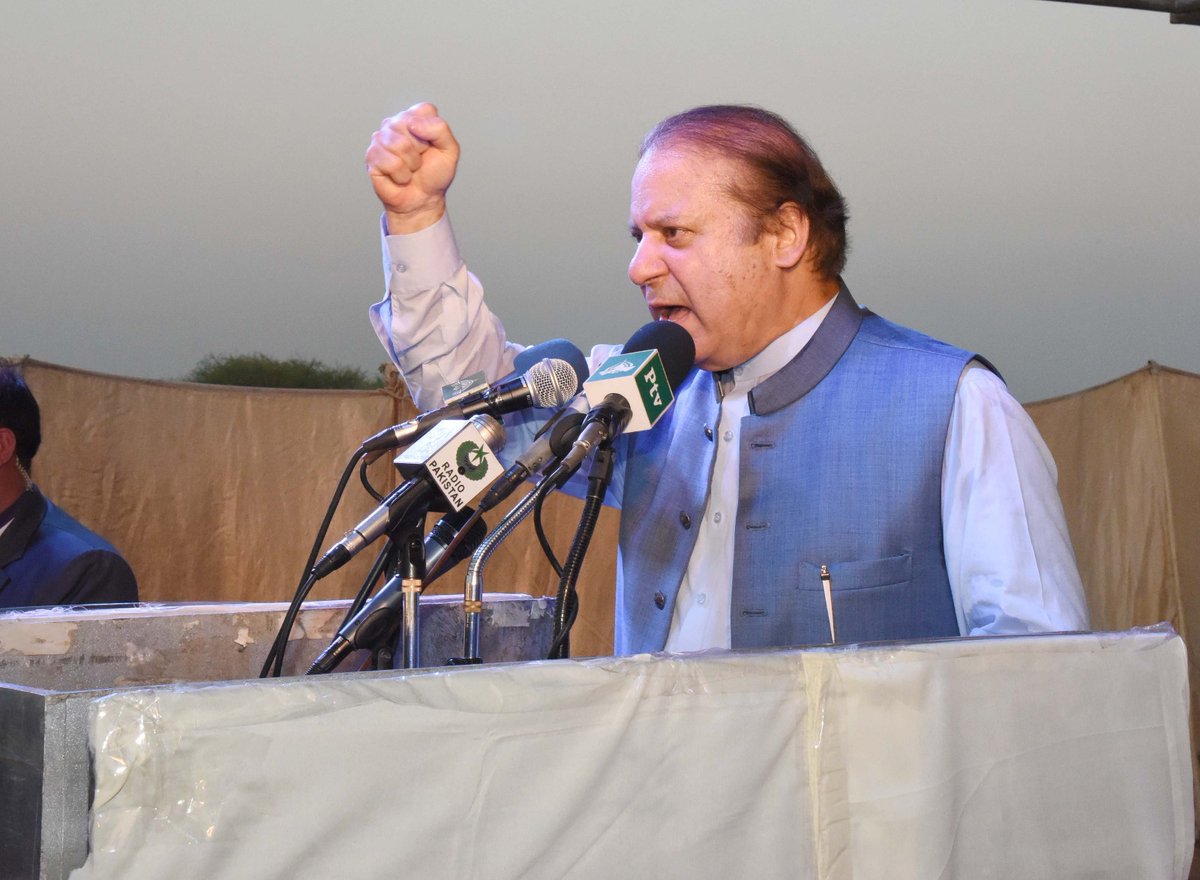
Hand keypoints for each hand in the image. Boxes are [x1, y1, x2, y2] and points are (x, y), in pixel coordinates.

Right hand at [366, 102, 460, 233]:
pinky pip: (390, 162)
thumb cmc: (434, 175)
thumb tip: (412, 124)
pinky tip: (399, 176)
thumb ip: (440, 129)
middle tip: (419, 160)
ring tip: (410, 169)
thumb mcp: (450, 151)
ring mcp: (381, 138)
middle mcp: (395, 123)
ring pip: (398, 144)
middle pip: (408, 125)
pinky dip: (401, 175)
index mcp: (415, 117)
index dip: (432, 133)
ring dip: (410, 164)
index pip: (424, 110)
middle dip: (420, 150)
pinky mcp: (371, 155)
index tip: (432, 147)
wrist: (422, 200)